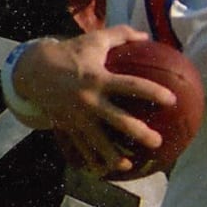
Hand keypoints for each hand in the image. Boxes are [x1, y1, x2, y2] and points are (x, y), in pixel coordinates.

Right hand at [12, 28, 174, 174]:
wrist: (34, 70)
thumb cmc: (70, 53)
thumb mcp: (94, 40)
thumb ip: (120, 35)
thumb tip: (146, 36)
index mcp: (99, 78)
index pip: (132, 86)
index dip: (153, 92)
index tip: (172, 100)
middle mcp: (89, 100)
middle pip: (119, 120)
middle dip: (139, 133)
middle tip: (157, 142)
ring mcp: (77, 116)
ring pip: (98, 141)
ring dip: (114, 156)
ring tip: (129, 165)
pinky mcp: (68, 126)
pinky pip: (82, 147)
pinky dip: (93, 160)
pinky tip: (105, 170)